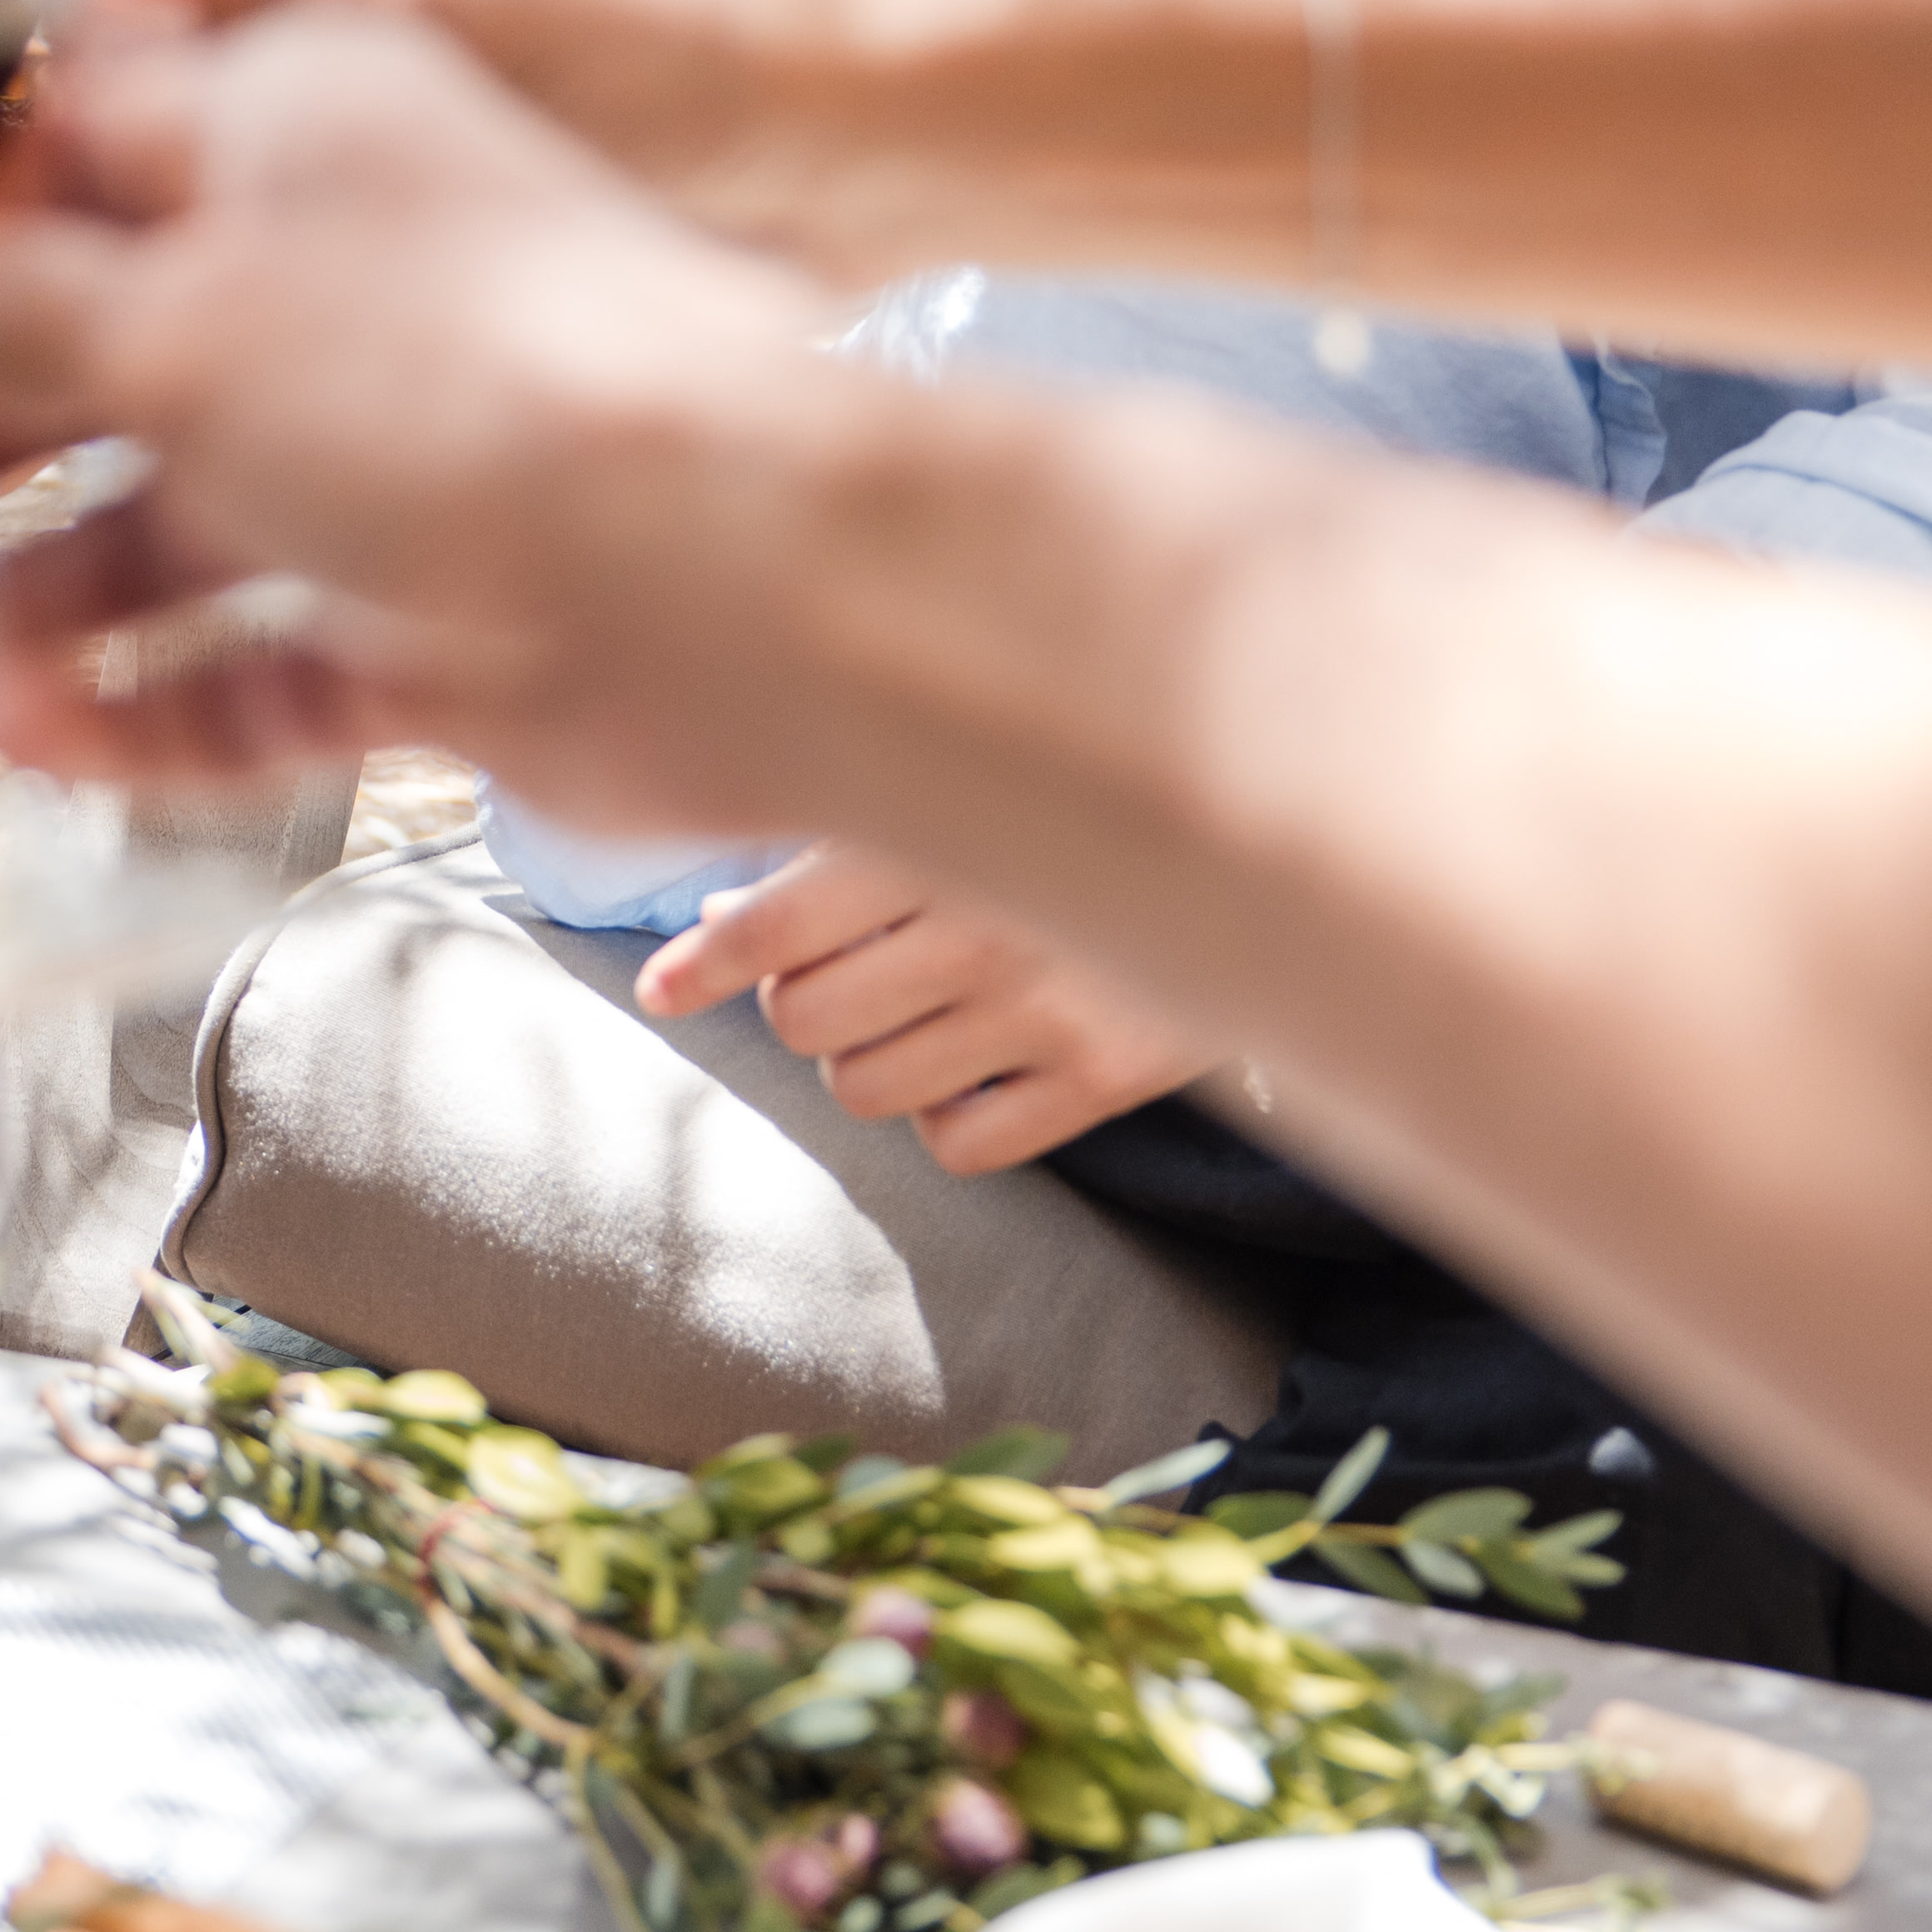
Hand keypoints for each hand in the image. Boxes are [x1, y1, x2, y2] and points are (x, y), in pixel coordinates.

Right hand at [0, 6, 856, 845]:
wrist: (750, 575)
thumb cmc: (467, 380)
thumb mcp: (185, 319)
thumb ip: (3, 307)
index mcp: (291, 126)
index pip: (59, 160)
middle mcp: (341, 279)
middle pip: (83, 362)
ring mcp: (396, 462)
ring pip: (154, 536)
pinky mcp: (443, 622)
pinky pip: (260, 665)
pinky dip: (151, 704)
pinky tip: (33, 743)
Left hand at [636, 841, 1215, 1172]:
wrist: (1270, 829)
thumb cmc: (1080, 792)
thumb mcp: (962, 786)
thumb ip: (841, 841)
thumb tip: (710, 922)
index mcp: (941, 833)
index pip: (770, 925)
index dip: (699, 964)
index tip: (661, 986)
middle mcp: (988, 924)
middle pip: (803, 1019)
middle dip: (799, 1001)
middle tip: (843, 969)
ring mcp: (1050, 1004)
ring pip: (863, 1088)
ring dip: (861, 1057)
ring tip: (911, 1010)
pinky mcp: (1107, 1074)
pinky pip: (958, 1144)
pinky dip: (942, 1114)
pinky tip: (969, 1061)